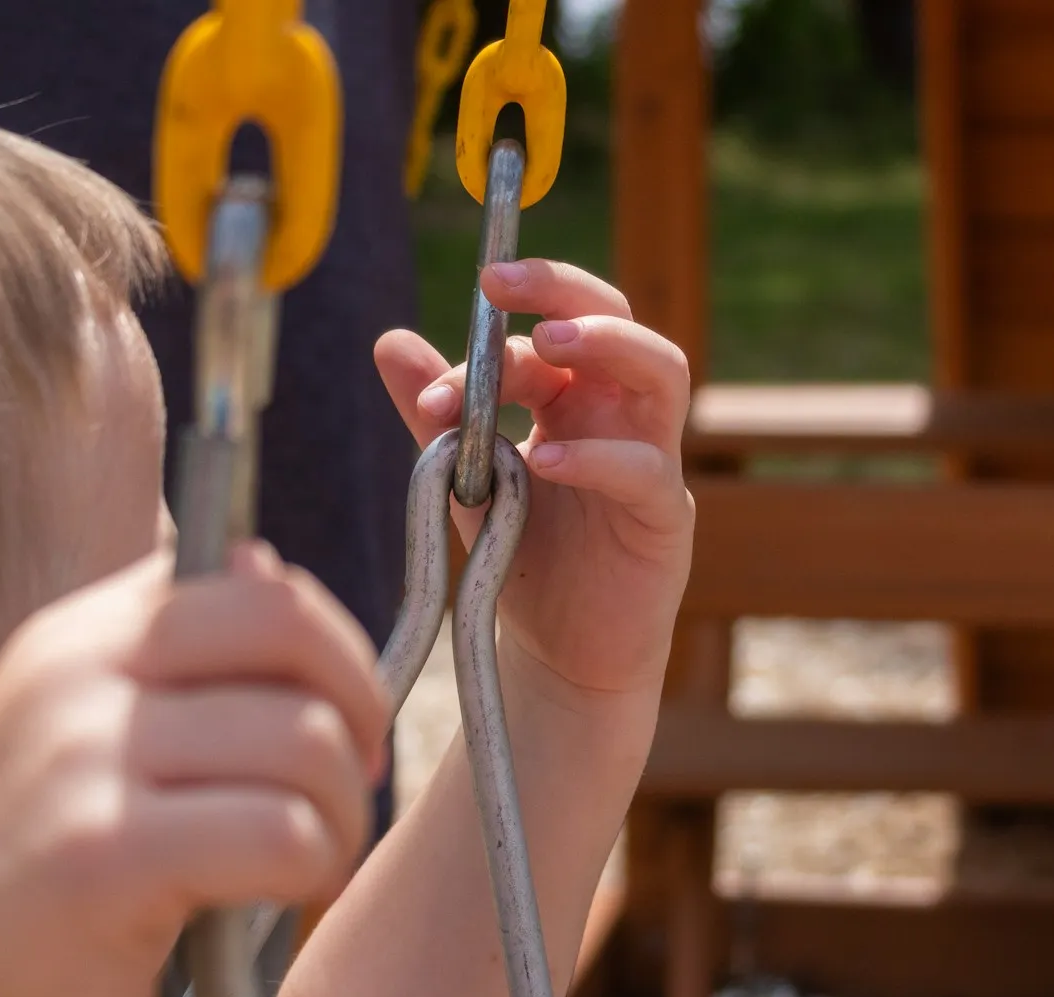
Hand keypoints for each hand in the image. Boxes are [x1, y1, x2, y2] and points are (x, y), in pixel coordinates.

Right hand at [0, 543, 387, 996]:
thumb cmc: (40, 899)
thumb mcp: (85, 749)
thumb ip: (175, 665)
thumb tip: (268, 563)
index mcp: (69, 638)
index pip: (248, 581)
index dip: (325, 648)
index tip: (337, 723)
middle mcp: (68, 677)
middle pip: (286, 625)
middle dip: (358, 706)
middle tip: (350, 786)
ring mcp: (78, 761)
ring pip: (304, 739)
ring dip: (342, 812)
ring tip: (310, 865)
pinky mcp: (103, 855)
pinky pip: (282, 831)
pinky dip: (313, 870)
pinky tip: (282, 900)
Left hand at [375, 259, 693, 697]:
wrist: (560, 655)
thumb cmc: (523, 559)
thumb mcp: (464, 480)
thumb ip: (436, 416)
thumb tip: (389, 340)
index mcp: (572, 397)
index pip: (540, 341)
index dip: (485, 348)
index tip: (428, 392)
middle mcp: (617, 414)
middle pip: (615, 317)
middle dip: (560, 288)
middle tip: (500, 283)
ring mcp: (651, 459)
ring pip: (661, 370)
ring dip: (607, 342)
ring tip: (548, 340)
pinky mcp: (663, 518)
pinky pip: (646, 469)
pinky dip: (597, 457)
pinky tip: (544, 461)